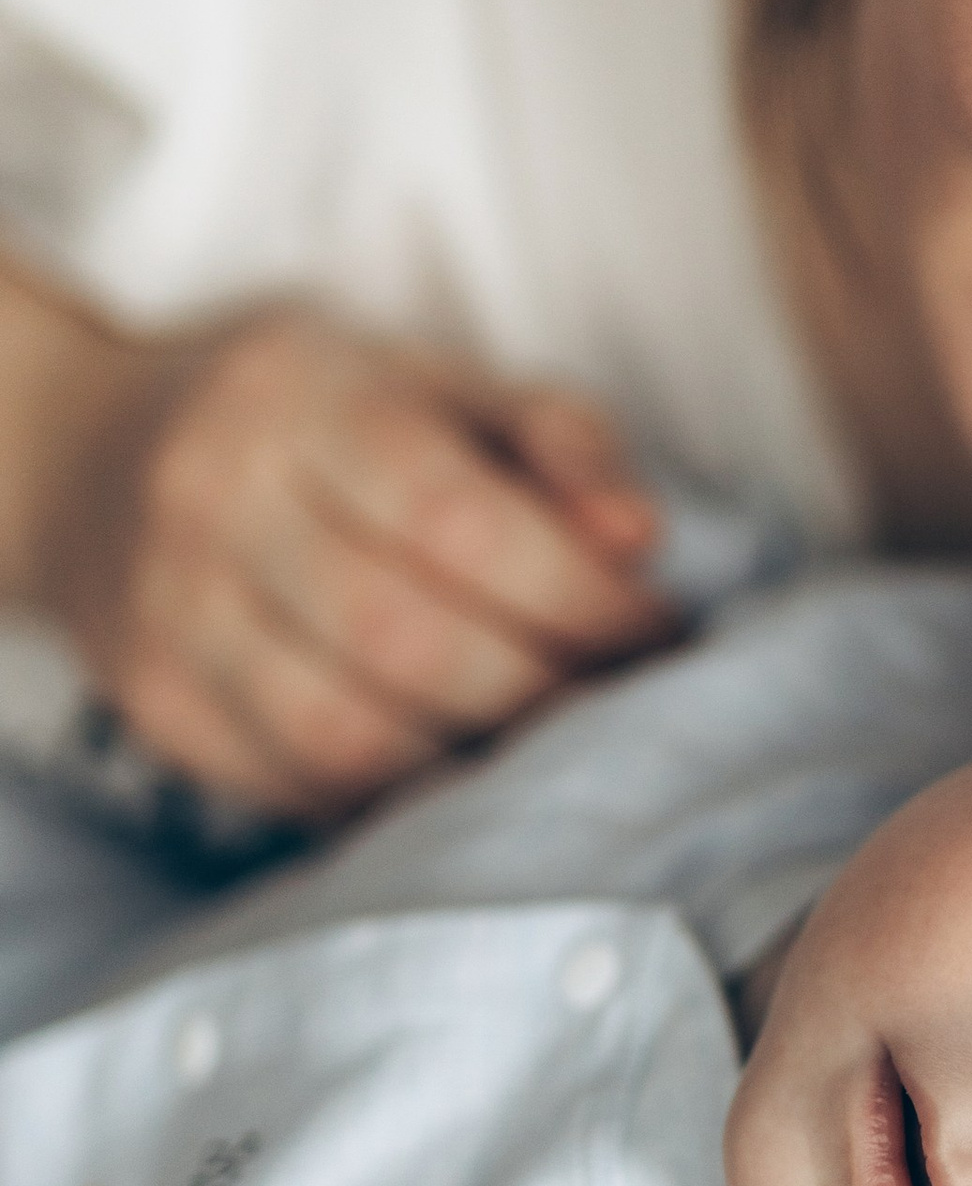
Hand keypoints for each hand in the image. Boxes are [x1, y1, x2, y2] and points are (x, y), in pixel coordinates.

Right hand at [36, 316, 677, 818]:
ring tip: (554, 753)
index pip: (458, 519)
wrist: (100, 452)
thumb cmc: (333, 415)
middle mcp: (215, 499)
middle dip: (544, 691)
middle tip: (622, 706)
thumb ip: (561, 439)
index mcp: (304, 398)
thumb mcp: (446, 383)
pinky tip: (467, 777)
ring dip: (477, 766)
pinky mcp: (155, 705)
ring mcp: (169, 612)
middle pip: (405, 640)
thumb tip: (640, 535)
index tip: (658, 630)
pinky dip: (399, 802)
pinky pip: (291, 788)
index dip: (578, 595)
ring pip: (344, 736)